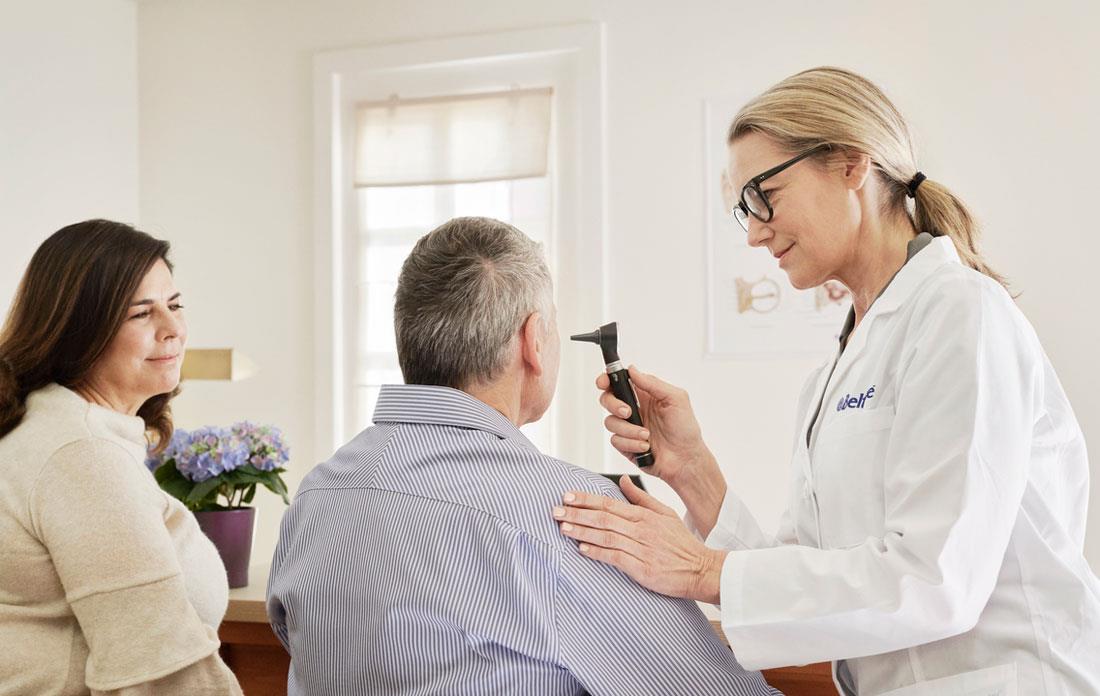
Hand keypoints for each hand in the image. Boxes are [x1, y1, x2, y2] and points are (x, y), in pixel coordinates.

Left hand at [554, 476, 726, 603]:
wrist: (700, 569)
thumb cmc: (681, 542)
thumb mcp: (665, 513)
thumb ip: (641, 497)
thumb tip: (622, 480)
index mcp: (644, 515)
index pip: (609, 503)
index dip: (586, 499)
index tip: (567, 496)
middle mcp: (640, 529)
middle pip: (603, 518)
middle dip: (577, 513)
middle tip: (555, 510)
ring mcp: (641, 548)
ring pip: (605, 536)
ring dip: (582, 531)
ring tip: (562, 527)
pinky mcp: (642, 568)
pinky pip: (615, 557)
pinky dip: (597, 552)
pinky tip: (582, 549)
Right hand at [596, 366, 707, 486]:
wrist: (686, 459)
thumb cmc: (686, 430)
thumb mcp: (676, 399)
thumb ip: (653, 383)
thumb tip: (633, 370)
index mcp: (645, 395)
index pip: (619, 382)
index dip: (607, 379)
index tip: (603, 382)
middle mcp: (634, 409)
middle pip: (608, 400)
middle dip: (614, 404)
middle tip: (628, 412)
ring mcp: (629, 427)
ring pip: (610, 422)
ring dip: (629, 430)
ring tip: (647, 435)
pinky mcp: (626, 444)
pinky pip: (616, 440)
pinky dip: (631, 443)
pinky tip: (645, 446)